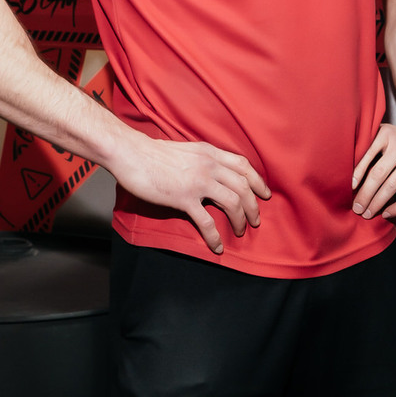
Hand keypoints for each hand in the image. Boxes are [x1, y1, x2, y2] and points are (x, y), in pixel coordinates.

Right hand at [111, 133, 270, 255]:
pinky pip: (207, 221)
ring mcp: (198, 182)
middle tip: (255, 221)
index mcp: (210, 153)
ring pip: (232, 203)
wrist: (130, 153)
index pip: (243, 166)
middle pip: (243, 187)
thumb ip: (203, 160)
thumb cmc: (153, 153)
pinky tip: (217, 246)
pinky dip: (215, 236)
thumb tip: (213, 172)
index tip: (265, 195)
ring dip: (240, 220)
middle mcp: (209, 166)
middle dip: (253, 207)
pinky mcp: (183, 198)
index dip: (258, 182)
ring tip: (240, 231)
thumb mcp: (186, 150)